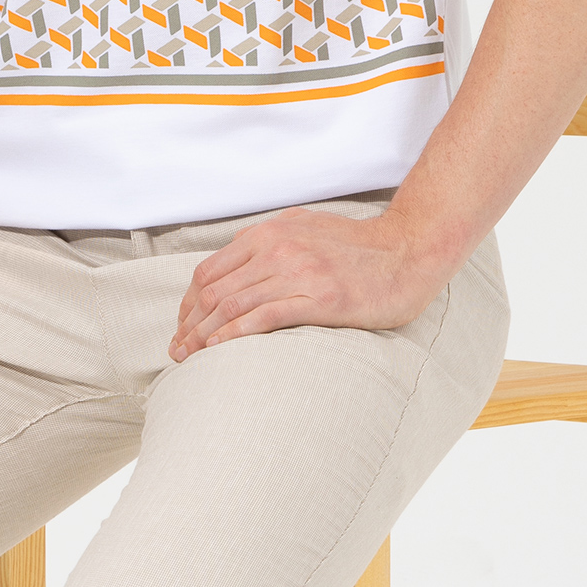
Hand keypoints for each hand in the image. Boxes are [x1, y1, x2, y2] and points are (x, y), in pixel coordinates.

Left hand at [169, 208, 449, 359]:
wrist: (410, 250)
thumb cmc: (360, 247)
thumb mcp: (306, 229)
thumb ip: (271, 241)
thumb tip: (238, 260)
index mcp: (269, 233)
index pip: (210, 271)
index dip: (188, 304)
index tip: (182, 328)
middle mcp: (277, 248)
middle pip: (214, 291)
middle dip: (188, 324)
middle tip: (177, 351)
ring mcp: (297, 272)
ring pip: (232, 305)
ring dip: (204, 335)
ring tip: (190, 358)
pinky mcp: (318, 298)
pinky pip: (263, 317)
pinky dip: (233, 335)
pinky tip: (218, 350)